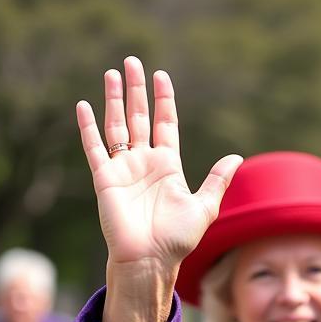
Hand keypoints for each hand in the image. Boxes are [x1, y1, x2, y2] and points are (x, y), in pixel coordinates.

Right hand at [76, 57, 242, 276]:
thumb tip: (236, 157)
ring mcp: (124, 169)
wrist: (151, 259)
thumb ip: (217, 180)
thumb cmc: (178, 238)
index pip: (165, 124)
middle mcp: (144, 162)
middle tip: (133, 62)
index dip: (164, 101)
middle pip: (138, 117)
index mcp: (168, 166)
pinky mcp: (105, 179)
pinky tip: (85, 105)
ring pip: (117, 125)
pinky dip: (89, 127)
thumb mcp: (205, 207)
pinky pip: (95, 148)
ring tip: (113, 73)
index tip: (162, 76)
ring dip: (114, 100)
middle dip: (136, 90)